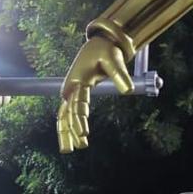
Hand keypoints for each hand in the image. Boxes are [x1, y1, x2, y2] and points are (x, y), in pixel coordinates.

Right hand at [58, 35, 132, 152]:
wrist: (99, 43)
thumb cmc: (106, 51)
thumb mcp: (115, 60)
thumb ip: (120, 76)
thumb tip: (128, 90)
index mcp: (78, 80)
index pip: (77, 104)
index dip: (80, 120)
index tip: (84, 134)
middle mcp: (70, 87)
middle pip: (67, 113)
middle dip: (71, 131)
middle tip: (80, 146)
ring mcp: (70, 91)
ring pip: (63, 115)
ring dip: (65, 132)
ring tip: (67, 150)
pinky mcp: (73, 93)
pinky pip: (66, 112)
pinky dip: (66, 124)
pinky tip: (69, 138)